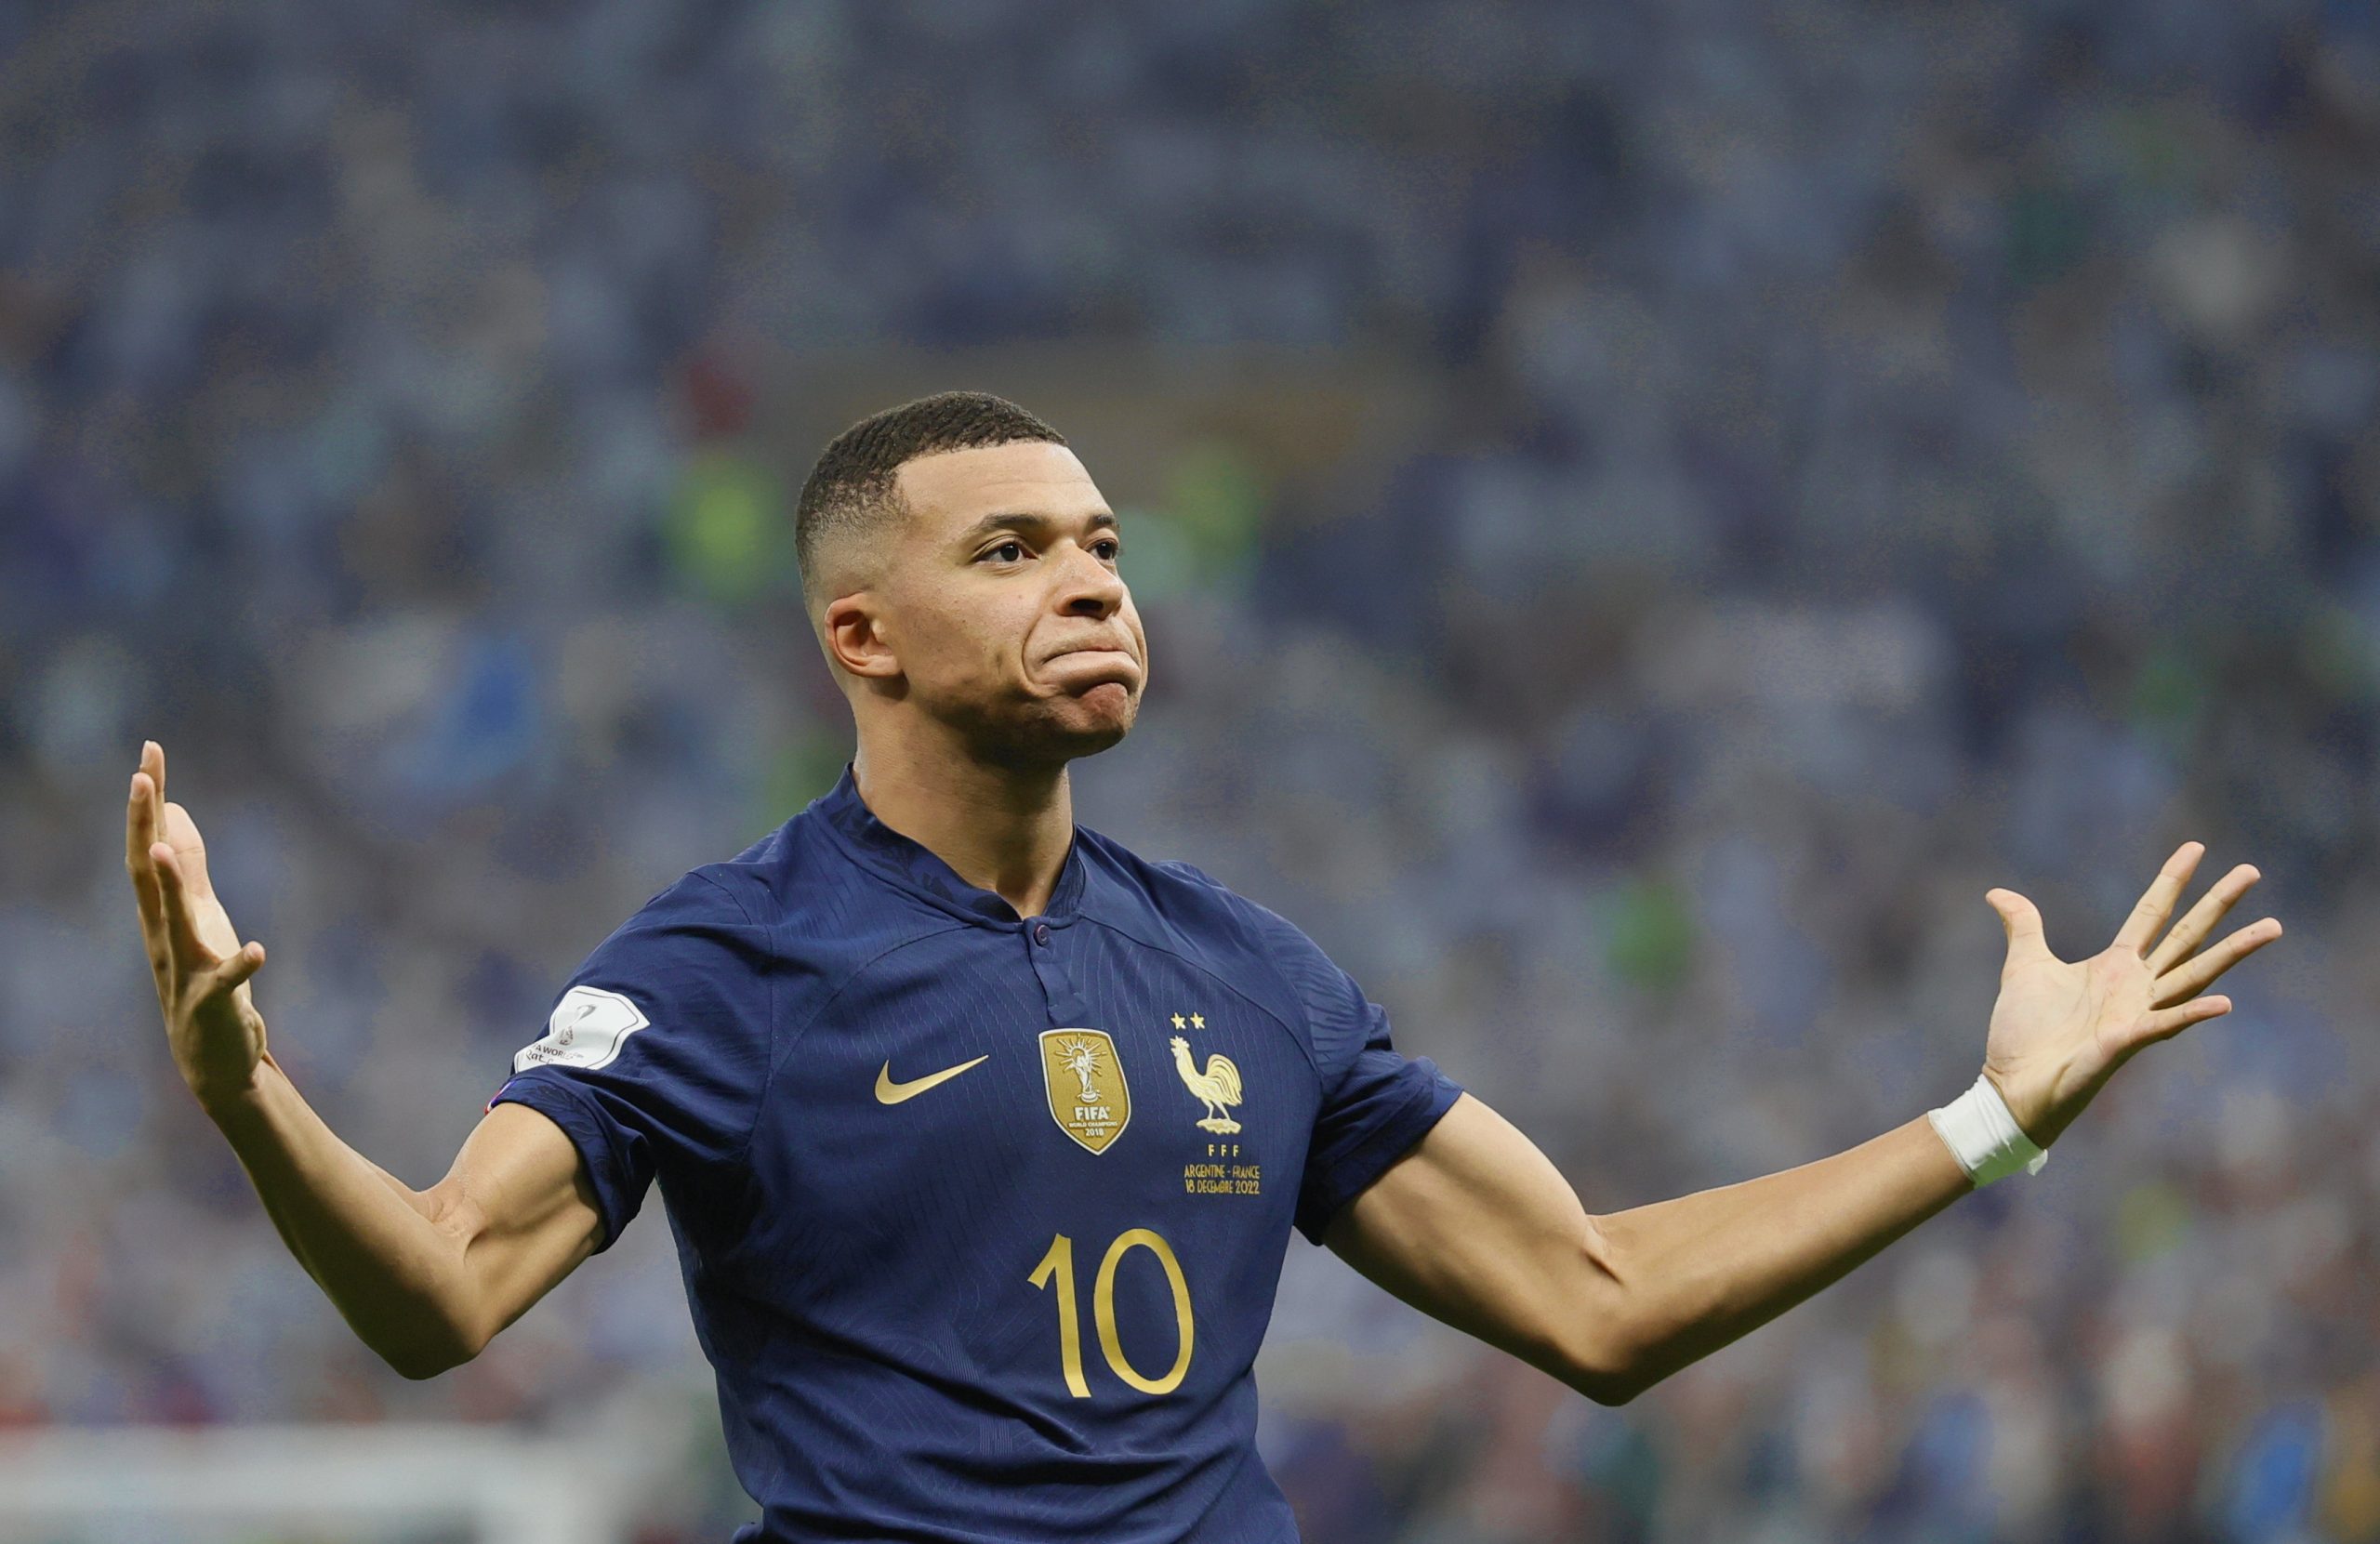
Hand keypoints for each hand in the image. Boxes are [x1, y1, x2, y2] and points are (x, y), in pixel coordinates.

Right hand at [126, 741, 269, 1106]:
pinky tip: (259, 950)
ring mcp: (186, 970)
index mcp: (164, 914)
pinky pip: (226, 983)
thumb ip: (187, 866)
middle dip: (143, 826)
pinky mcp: (214, 1004)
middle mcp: (164, 937)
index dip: (147, 804)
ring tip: (164, 849)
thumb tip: (172, 813)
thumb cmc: (206, 978)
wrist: (213, 1060)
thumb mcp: (199, 914)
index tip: (149, 754)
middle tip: (139, 778)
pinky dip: (241, 965)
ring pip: (173, 924)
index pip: (148, 849)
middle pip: (147, 875)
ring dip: (170, 887)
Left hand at [1979, 843, 2280, 1148]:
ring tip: (2272, 926)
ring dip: (2233, 952)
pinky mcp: (2126, 1041)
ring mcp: (2136, 1013)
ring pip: (2194, 976)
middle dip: (2218, 903)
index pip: (2152, 913)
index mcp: (2114, 965)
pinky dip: (2194, 1014)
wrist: (2012, 1084)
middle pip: (2186, 936)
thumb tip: (1997, 892)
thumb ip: (2022, 926)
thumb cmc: (2023, 1032)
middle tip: (2252, 870)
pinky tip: (2226, 1003)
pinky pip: (2166, 1025)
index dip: (2172, 880)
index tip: (2196, 847)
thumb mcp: (2023, 965)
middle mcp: (2135, 986)